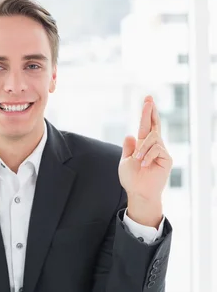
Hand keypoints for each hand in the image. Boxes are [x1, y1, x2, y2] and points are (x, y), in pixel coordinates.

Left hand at [118, 96, 172, 222]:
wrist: (138, 192)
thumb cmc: (131, 179)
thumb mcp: (125, 161)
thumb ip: (128, 148)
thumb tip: (130, 134)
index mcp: (142, 145)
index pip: (145, 126)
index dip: (146, 113)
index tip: (148, 100)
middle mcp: (153, 146)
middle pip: (154, 125)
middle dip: (150, 112)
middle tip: (148, 99)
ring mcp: (161, 151)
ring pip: (152, 138)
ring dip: (142, 148)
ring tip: (137, 160)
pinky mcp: (166, 159)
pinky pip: (157, 149)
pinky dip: (147, 155)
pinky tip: (143, 164)